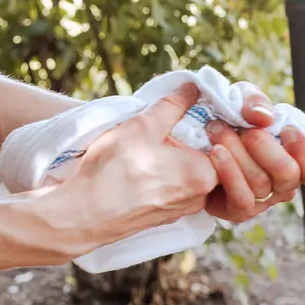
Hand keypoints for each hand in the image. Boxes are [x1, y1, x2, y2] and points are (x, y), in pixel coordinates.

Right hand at [52, 82, 219, 250]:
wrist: (82, 215)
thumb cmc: (114, 170)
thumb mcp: (143, 126)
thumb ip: (173, 105)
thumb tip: (193, 88)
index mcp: (206, 175)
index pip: (222, 143)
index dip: (207, 124)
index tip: (187, 114)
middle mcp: (202, 197)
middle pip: (207, 159)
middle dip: (191, 141)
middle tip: (167, 128)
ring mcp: (183, 210)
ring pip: (189, 174)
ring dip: (177, 158)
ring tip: (151, 145)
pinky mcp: (165, 217)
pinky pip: (174, 189)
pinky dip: (165, 175)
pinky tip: (144, 166)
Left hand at [202, 83, 304, 222]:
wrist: (193, 140)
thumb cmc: (227, 122)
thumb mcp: (242, 101)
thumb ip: (255, 102)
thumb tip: (265, 117)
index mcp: (295, 160)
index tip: (288, 131)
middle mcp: (283, 184)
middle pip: (289, 175)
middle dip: (267, 148)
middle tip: (247, 131)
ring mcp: (262, 200)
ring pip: (261, 183)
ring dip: (238, 152)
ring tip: (217, 130)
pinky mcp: (238, 211)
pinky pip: (241, 198)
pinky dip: (228, 171)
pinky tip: (215, 152)